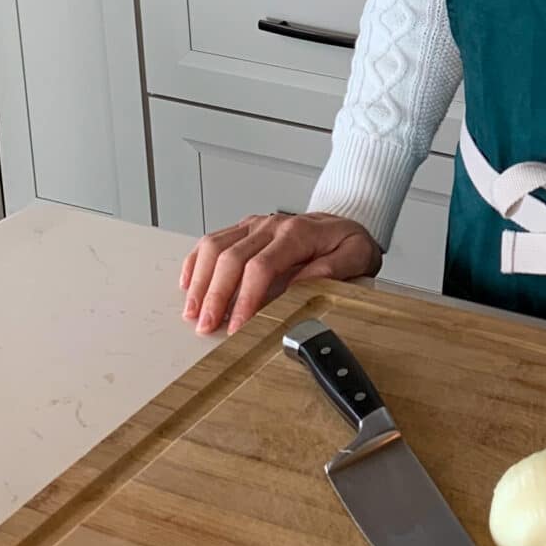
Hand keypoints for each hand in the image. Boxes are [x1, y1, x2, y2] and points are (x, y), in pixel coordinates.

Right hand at [179, 212, 382, 337]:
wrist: (344, 219)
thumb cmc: (347, 241)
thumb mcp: (356, 255)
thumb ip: (332, 269)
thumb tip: (302, 286)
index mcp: (297, 234)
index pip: (261, 267)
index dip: (246, 298)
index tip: (238, 325)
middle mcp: (270, 226)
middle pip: (231, 259)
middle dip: (216, 295)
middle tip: (207, 325)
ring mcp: (255, 225)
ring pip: (215, 247)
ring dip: (200, 281)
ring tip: (193, 311)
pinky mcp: (245, 228)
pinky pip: (213, 240)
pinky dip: (196, 261)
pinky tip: (189, 283)